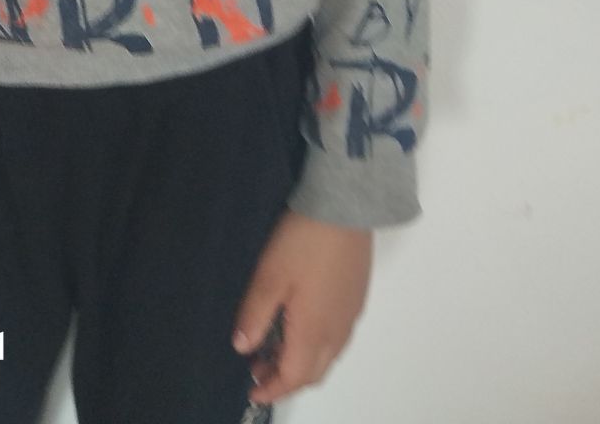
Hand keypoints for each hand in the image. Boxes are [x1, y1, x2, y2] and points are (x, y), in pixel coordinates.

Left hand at [230, 209, 371, 404]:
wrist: (344, 208)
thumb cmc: (302, 242)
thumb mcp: (269, 276)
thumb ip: (255, 315)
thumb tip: (242, 348)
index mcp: (313, 332)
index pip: (293, 377)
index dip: (272, 389)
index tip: (253, 391)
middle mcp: (336, 332)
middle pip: (313, 373)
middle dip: (286, 379)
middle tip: (259, 367)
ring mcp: (350, 316)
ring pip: (327, 357)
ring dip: (302, 362)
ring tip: (275, 345)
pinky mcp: (356, 299)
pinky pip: (337, 338)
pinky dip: (316, 345)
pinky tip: (301, 323)